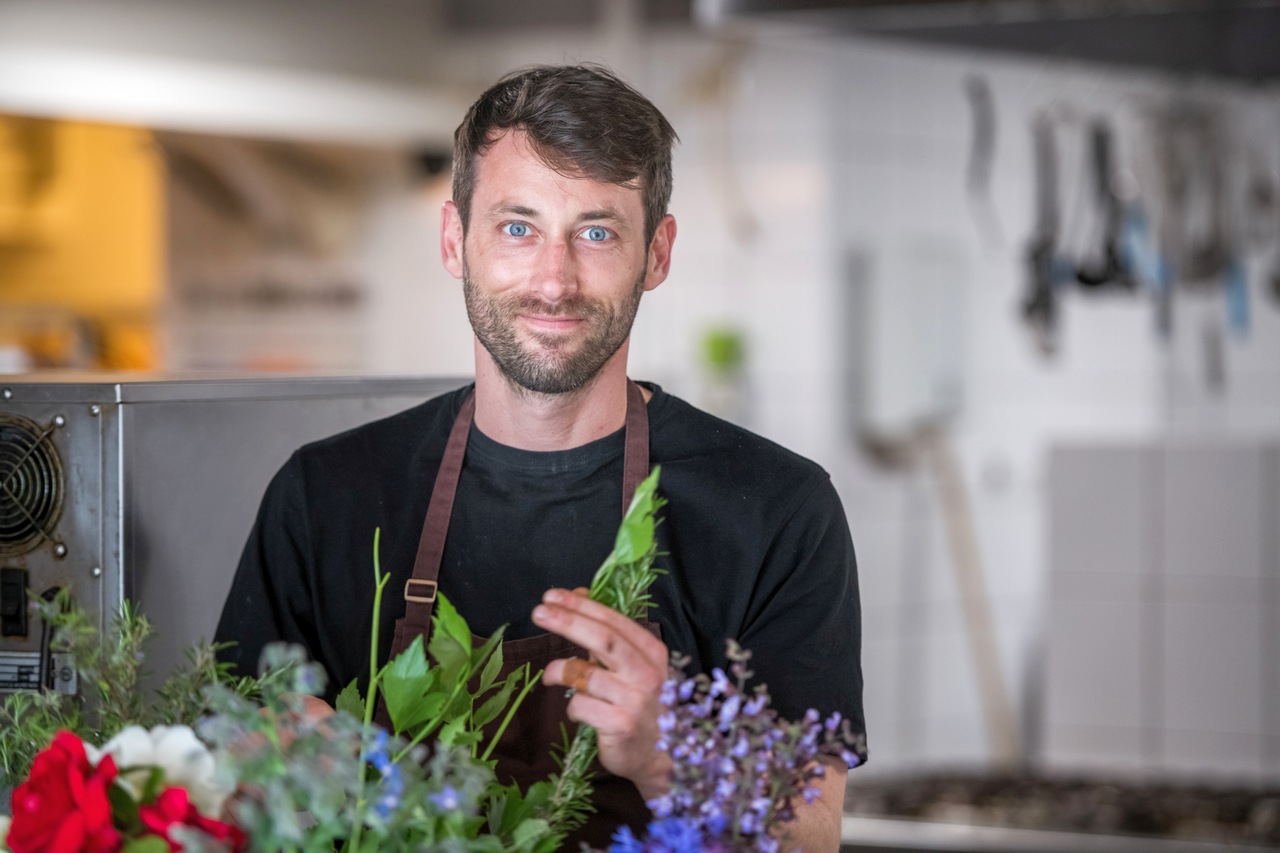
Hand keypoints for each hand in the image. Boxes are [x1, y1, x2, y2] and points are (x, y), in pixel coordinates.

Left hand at [532, 588, 672, 799]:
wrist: (660, 755)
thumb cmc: (641, 704)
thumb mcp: (633, 666)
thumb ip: (608, 634)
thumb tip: (580, 594)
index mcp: (652, 653)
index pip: (614, 621)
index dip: (581, 606)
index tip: (553, 596)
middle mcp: (647, 674)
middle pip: (603, 640)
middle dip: (568, 622)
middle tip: (539, 612)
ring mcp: (634, 700)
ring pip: (585, 674)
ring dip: (559, 670)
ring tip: (550, 675)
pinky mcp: (620, 725)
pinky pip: (581, 705)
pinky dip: (572, 706)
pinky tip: (578, 710)